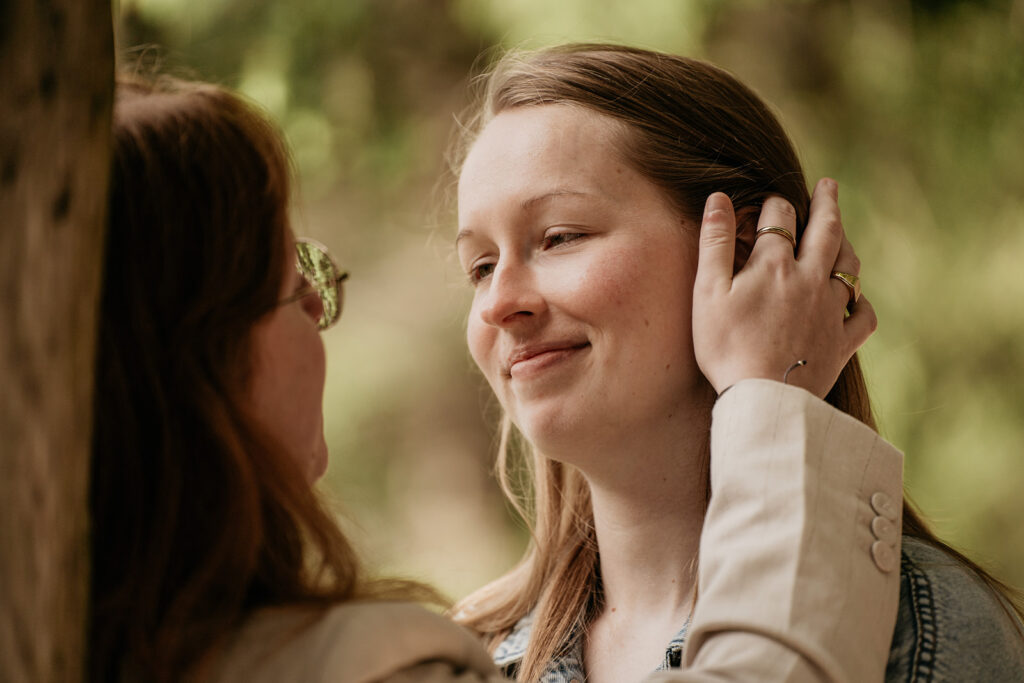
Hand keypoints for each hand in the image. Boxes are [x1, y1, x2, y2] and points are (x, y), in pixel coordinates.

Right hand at [692, 178, 876, 397]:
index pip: (779, 217)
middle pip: (826, 231)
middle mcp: (810, 280)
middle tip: (829, 185)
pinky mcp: (842, 343)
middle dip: (827, 203)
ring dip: (846, 244)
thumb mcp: (707, 291)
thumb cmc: (726, 346)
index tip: (771, 199)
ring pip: (849, 267)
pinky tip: (855, 300)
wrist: (763, 398)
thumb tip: (718, 198)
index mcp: (774, 264)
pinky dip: (861, 303)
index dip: (774, 204)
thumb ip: (714, 242)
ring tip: (843, 234)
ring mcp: (831, 312)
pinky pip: (863, 317)